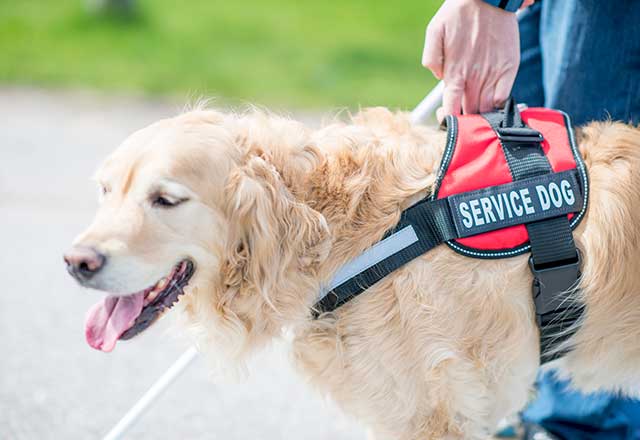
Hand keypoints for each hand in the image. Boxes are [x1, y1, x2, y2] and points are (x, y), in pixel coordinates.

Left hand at [422, 0, 519, 120]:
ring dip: (481, 115)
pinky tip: (491, 101)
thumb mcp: (434, 31)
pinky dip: (498, 105)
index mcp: (455, 73)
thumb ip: (432, 59)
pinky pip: (504, 98)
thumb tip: (439, 78)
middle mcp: (475, 78)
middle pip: (470, 113)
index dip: (449, 121)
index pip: (452, 110)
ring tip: (476, 111)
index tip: (448, 120)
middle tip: (461, 114)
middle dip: (465, 120)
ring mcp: (494, 74)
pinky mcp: (509, 68)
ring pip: (487, 109)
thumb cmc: (458, 13)